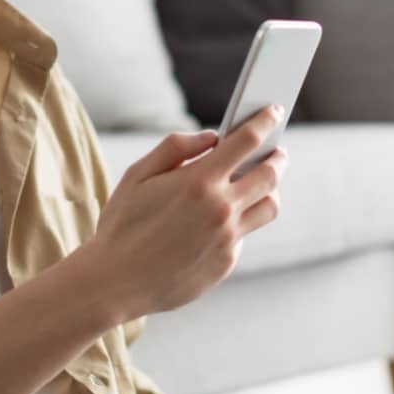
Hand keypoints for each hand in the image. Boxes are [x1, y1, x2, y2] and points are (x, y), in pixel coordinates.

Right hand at [83, 106, 289, 316]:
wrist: (115, 282)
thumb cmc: (122, 224)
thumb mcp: (137, 175)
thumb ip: (175, 148)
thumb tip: (211, 137)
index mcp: (199, 181)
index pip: (247, 140)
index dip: (265, 121)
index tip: (274, 111)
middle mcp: (221, 209)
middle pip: (271, 174)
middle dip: (278, 157)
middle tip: (277, 152)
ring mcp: (227, 238)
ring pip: (269, 207)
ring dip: (270, 190)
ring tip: (260, 185)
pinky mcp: (226, 262)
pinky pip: (244, 234)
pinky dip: (239, 221)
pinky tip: (221, 220)